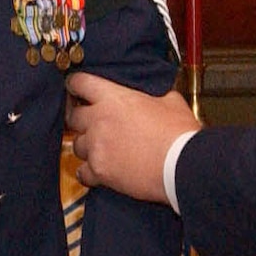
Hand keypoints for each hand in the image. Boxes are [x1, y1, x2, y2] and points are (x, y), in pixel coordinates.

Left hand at [64, 72, 195, 204]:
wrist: (182, 166)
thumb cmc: (179, 134)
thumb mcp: (170, 101)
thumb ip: (154, 94)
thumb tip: (155, 94)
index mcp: (114, 98)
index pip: (80, 82)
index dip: (75, 85)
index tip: (76, 89)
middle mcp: (99, 120)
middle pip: (73, 116)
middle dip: (80, 119)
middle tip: (90, 122)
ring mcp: (96, 146)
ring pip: (77, 145)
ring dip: (87, 146)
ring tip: (102, 149)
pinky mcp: (99, 171)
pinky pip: (82, 172)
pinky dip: (88, 172)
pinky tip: (97, 172)